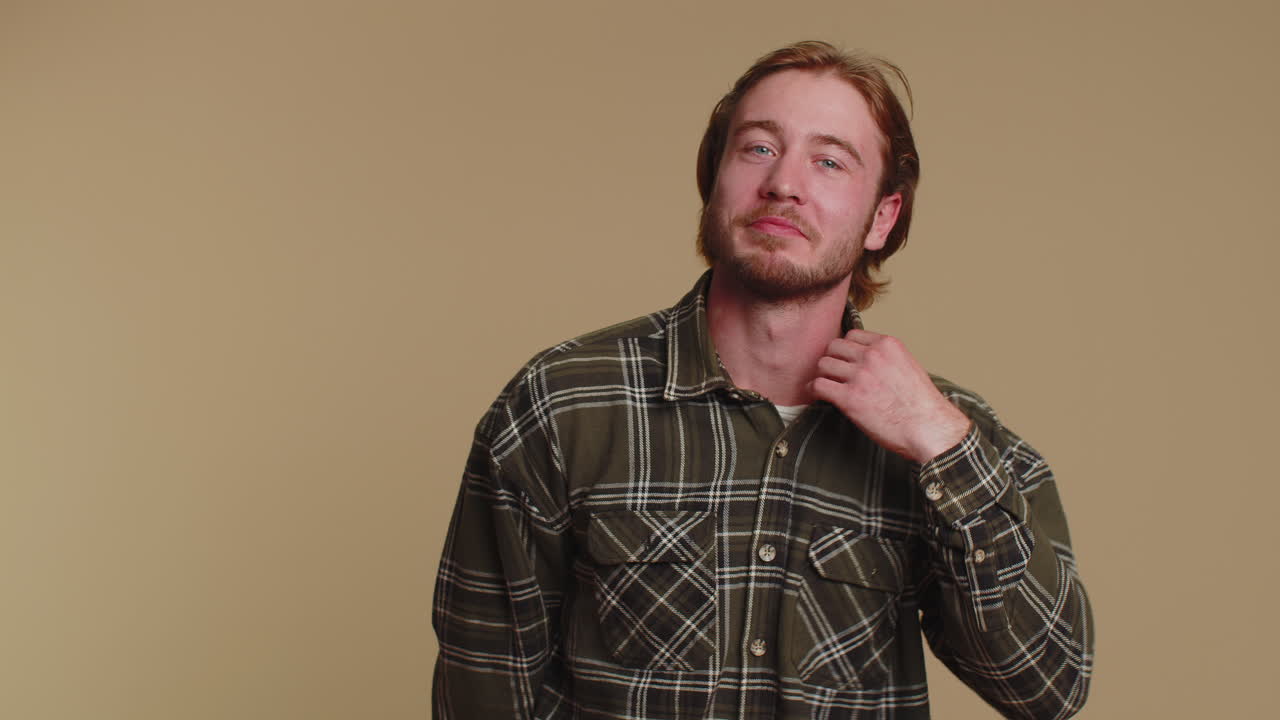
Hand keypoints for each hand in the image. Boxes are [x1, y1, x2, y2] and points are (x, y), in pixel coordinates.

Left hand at [810, 329, 971, 462]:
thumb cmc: (922, 405)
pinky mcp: (849, 398)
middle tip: (833, 374)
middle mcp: (872, 356)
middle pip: (834, 346)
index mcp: (888, 345)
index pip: (852, 335)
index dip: (846, 349)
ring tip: (827, 385)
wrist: (929, 428)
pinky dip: (815, 390)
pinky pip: (819, 385)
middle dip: (832, 360)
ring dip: (823, 375)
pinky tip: (819, 396)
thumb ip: (886, 359)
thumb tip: (866, 362)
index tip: (845, 360)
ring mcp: (859, 375)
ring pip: (823, 364)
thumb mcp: (908, 367)